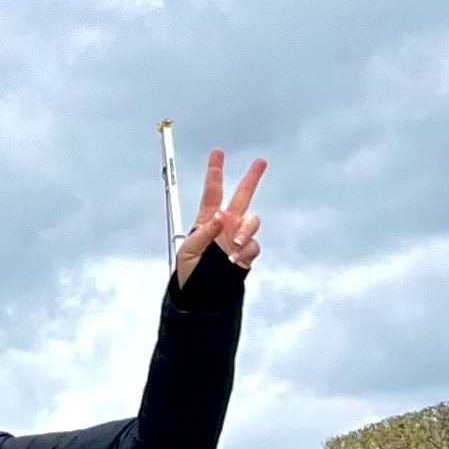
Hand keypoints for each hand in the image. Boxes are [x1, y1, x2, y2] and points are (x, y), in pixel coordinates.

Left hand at [174, 147, 265, 284]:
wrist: (202, 294)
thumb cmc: (189, 271)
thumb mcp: (189, 250)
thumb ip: (204, 232)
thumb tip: (219, 217)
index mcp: (208, 219)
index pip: (213, 191)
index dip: (215, 172)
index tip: (217, 154)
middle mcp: (226, 224)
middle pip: (243, 196)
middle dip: (252, 178)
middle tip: (260, 163)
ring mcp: (238, 237)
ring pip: (252, 221)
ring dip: (246, 229)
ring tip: (235, 243)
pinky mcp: (247, 253)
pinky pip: (254, 245)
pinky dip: (247, 250)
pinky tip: (236, 259)